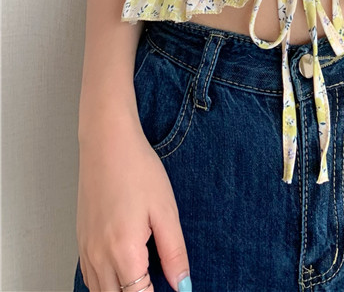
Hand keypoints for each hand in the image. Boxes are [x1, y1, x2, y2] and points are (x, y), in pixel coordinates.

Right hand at [77, 117, 189, 291]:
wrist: (107, 144)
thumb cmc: (138, 171)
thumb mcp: (166, 211)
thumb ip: (174, 253)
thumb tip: (184, 286)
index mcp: (123, 252)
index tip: (174, 289)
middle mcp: (98, 258)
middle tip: (160, 281)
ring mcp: (86, 251)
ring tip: (145, 279)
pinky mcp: (81, 242)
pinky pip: (90, 278)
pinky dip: (106, 284)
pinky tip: (124, 273)